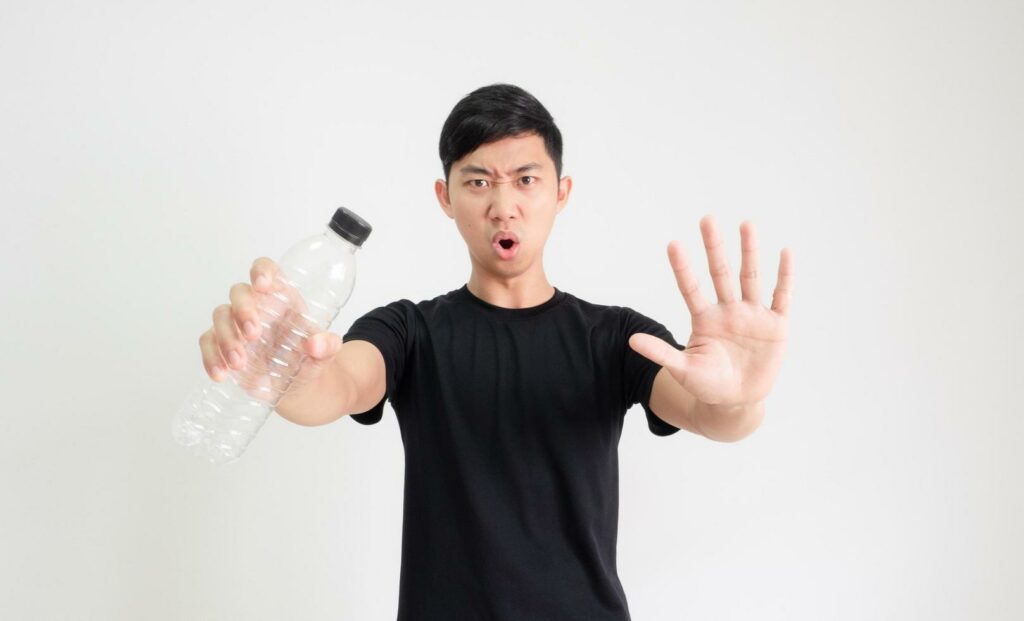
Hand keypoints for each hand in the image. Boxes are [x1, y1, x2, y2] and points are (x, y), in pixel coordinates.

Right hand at [197, 257, 343, 401]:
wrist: (301, 386)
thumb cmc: (312, 358)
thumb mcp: (327, 353)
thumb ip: (328, 347)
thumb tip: (316, 344)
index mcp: (283, 297)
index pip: (268, 270)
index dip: (262, 271)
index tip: (261, 284)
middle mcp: (258, 306)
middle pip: (239, 292)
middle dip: (242, 310)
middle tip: (253, 335)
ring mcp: (238, 325)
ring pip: (220, 316)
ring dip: (226, 337)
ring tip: (240, 363)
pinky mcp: (225, 346)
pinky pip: (209, 343)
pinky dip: (211, 358)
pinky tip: (221, 374)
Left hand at [628, 216, 792, 406]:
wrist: (737, 402)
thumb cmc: (706, 384)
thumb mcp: (683, 369)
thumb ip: (661, 353)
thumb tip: (631, 340)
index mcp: (704, 319)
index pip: (690, 288)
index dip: (683, 268)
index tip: (672, 244)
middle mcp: (728, 311)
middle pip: (720, 274)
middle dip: (714, 247)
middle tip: (707, 219)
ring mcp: (752, 316)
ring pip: (750, 278)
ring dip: (749, 252)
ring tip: (746, 223)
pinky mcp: (776, 326)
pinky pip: (781, 296)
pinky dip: (785, 276)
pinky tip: (786, 252)